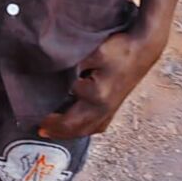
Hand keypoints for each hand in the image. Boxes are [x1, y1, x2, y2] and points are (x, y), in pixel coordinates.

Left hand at [38, 28, 164, 140]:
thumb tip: (59, 77)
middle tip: (41, 130)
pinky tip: (79, 126)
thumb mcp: (94, 54)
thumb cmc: (119, 49)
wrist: (144, 48)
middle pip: (77, 129)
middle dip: (58, 130)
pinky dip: (85, 128)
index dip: (52, 122)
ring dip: (71, 132)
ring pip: (89, 129)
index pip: (69, 119)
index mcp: (97, 97)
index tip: (37, 119)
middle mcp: (104, 109)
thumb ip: (74, 66)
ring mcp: (112, 109)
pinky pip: (98, 125)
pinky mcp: (116, 105)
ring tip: (56, 130)